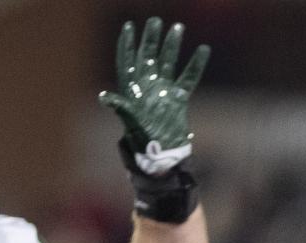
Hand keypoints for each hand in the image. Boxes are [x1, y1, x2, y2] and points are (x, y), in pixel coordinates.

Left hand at [98, 16, 209, 175]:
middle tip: (155, 21)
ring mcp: (163, 92)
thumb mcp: (130, 122)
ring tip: (177, 28)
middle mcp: (147, 88)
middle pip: (148, 57)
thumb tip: (103, 97)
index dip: (127, 45)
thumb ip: (120, 107)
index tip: (128, 27)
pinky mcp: (178, 99)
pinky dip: (195, 65)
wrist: (162, 157)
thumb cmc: (142, 141)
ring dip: (171, 47)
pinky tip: (202, 50)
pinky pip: (188, 78)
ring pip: (168, 63)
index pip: (127, 63)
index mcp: (132, 91)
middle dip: (150, 39)